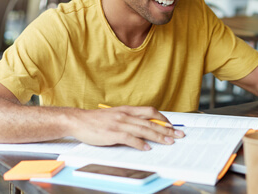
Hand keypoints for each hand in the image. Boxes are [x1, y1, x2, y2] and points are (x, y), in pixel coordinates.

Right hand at [69, 105, 184, 150]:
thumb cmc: (96, 120)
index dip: (163, 118)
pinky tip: (147, 148)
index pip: (150, 111)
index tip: (172, 125)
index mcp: (127, 109)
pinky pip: (130, 138)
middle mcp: (126, 115)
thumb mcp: (115, 115)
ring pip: (144, 129)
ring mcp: (120, 123)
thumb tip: (143, 126)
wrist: (79, 120)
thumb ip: (129, 119)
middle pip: (151, 121)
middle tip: (178, 135)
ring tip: (169, 142)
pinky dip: (140, 143)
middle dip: (167, 129)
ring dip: (158, 136)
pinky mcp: (113, 133)